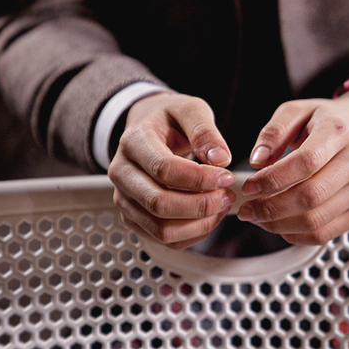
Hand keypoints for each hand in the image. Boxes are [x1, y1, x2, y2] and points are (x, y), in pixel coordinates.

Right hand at [108, 93, 235, 248]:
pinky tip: (209, 216)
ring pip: (161, 230)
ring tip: (221, 206)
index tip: (227, 176)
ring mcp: (124, 199)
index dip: (200, 179)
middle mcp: (122, 173)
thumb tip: (220, 158)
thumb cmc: (169, 119)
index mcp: (133, 142)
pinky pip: (164, 239)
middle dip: (201, 205)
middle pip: (159, 204)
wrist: (147, 129)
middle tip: (227, 195)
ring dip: (199, 224)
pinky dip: (192, 234)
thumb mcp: (189, 109)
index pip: (164, 170)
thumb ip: (204, 130)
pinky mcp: (134, 217)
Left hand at [236, 89, 348, 244]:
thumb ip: (274, 131)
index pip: (305, 163)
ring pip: (316, 221)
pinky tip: (280, 225)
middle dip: (270, 208)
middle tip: (247, 209)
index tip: (249, 187)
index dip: (272, 179)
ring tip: (259, 217)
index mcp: (339, 133)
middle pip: (310, 197)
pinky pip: (325, 234)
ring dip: (279, 225)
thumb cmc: (332, 121)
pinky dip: (296, 235)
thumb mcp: (300, 110)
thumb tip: (257, 160)